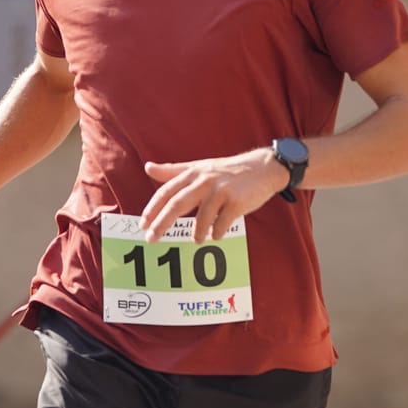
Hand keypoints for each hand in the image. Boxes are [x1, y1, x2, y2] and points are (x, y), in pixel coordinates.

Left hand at [139, 149, 289, 242]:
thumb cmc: (227, 171)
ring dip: (196, 233)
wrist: (263, 167)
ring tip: (195, 240)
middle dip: (161, 223)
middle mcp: (204, 181)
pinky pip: (222, 223)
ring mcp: (221, 191)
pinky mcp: (237, 202)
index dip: (153, 208)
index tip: (143, 224)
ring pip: (201, 217)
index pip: (167, 191)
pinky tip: (215, 236)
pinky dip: (217, 232)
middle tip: (151, 239)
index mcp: (193, 173)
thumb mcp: (200, 167)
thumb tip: (148, 167)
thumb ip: (174, 170)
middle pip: (177, 204)